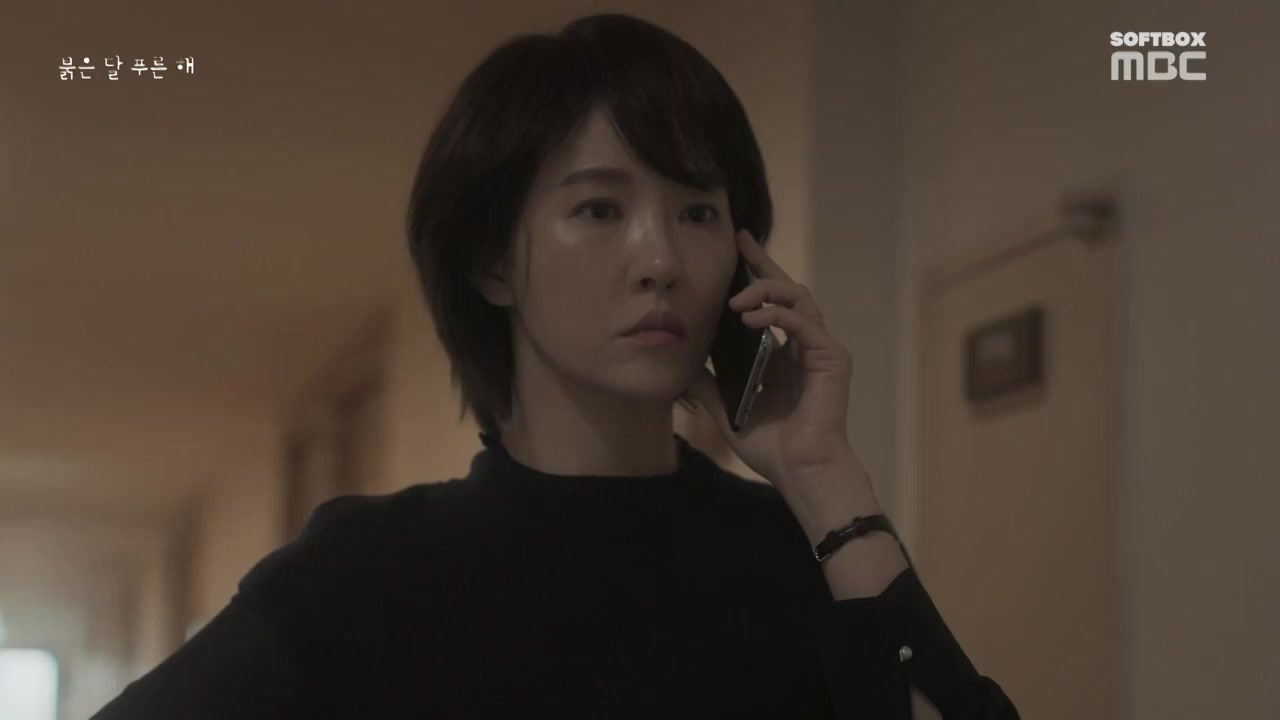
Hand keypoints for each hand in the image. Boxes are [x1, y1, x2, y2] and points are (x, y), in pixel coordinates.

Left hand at [682, 229, 860, 489]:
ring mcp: (821, 350)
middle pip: (788, 290)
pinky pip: (805, 323)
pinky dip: (778, 315)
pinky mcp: (832, 358)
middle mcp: (805, 346)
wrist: (800, 471)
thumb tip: (683, 369)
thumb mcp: (728, 409)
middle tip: (742, 242)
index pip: (770, 305)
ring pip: (799, 298)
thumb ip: (710, 386)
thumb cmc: (771, 447)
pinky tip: (752, 318)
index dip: (754, 277)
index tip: (734, 252)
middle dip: (763, 264)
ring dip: (767, 291)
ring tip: (736, 300)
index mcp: (784, 355)